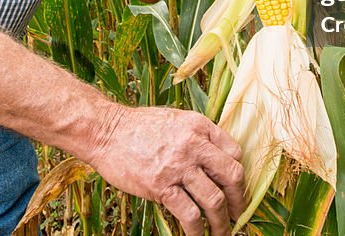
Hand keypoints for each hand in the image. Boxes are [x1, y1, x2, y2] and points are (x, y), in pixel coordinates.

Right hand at [87, 105, 245, 235]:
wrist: (106, 131)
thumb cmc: (139, 126)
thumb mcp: (176, 119)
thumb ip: (198, 135)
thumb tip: (216, 159)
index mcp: (200, 126)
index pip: (235, 153)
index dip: (239, 175)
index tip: (236, 190)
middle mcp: (194, 145)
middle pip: (232, 176)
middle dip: (239, 200)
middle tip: (238, 215)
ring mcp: (178, 166)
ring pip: (214, 200)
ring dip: (221, 222)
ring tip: (222, 233)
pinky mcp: (161, 186)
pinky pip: (189, 214)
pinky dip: (197, 231)